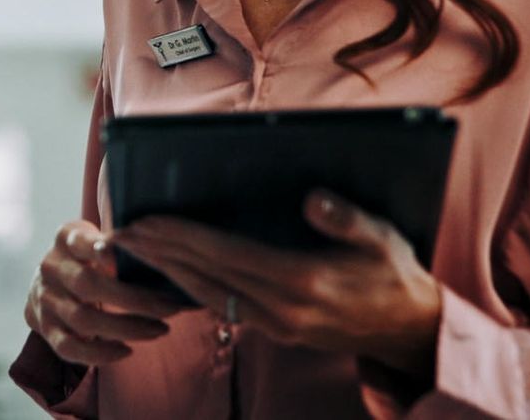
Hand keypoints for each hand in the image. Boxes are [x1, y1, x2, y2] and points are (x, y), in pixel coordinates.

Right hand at [25, 219, 192, 365]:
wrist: (46, 282)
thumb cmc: (86, 257)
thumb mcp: (95, 238)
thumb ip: (117, 244)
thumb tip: (161, 257)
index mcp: (66, 238)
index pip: (81, 242)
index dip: (102, 250)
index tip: (130, 254)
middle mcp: (51, 268)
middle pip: (87, 284)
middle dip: (134, 299)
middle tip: (170, 308)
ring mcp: (45, 299)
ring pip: (82, 320)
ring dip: (126, 328)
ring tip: (160, 330)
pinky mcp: (44, 328)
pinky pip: (68, 347)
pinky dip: (99, 354)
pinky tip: (127, 351)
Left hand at [108, 190, 442, 374]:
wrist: (409, 330)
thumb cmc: (393, 275)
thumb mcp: (381, 239)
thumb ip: (346, 218)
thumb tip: (312, 198)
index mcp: (302, 280)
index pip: (225, 254)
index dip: (183, 236)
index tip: (148, 219)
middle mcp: (282, 308)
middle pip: (205, 276)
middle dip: (160, 252)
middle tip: (120, 231)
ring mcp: (275, 325)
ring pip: (205, 296)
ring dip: (167, 271)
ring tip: (134, 248)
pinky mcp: (274, 332)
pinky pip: (220, 309)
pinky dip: (190, 290)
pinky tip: (169, 274)